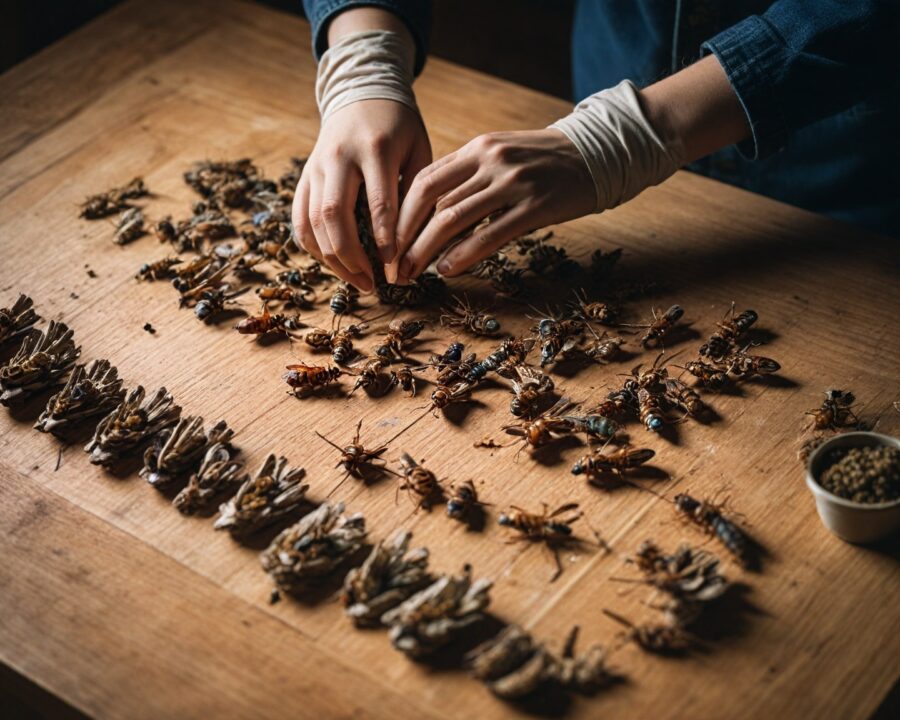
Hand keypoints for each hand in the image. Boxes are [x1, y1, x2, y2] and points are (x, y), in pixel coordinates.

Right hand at [292, 99, 431, 290]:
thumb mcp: (418, 150)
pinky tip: (334, 264)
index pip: (378, 202)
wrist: (361, 93)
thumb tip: (416, 243)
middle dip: (351, 257)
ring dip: (332, 259)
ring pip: (312, 221)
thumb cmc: (399, 127)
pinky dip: (314, 247)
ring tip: (357, 281)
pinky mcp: (304, 177)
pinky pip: (300, 219)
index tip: (395, 267)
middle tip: (372, 283)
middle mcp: (339, 157)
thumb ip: (418, 192)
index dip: (386, 239)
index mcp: (375, 148)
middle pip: (334, 215)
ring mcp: (316, 167)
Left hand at [391, 129, 594, 282]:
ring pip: (454, 219)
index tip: (388, 241)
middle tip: (394, 265)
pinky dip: (463, 255)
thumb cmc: (545, 162)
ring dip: (426, 250)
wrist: (598, 153)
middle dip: (406, 236)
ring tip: (413, 273)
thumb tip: (432, 209)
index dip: (400, 214)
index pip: (425, 180)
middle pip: (432, 201)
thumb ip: (469, 175)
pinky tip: (447, 270)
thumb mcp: (503, 156)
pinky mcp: (535, 206)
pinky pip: (490, 234)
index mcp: (478, 148)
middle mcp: (490, 161)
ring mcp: (513, 183)